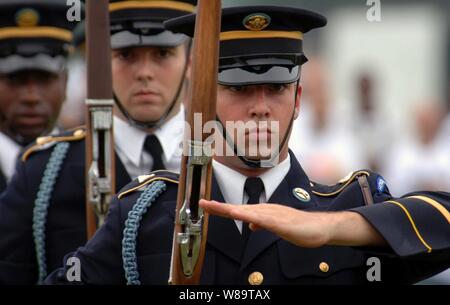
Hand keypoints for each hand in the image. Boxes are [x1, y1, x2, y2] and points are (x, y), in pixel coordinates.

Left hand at [199, 199, 330, 247]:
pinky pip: (263, 220)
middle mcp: (264, 211)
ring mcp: (272, 215)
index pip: (237, 210)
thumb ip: (262, 224)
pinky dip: (250, 217)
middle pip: (237, 208)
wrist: (319, 227)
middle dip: (218, 206)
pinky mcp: (280, 223)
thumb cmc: (299, 227)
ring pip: (247, 211)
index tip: (206, 206)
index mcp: (262, 213)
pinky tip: (242, 216)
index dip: (220, 208)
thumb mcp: (275, 227)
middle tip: (201, 203)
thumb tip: (251, 225)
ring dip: (230, 209)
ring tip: (214, 207)